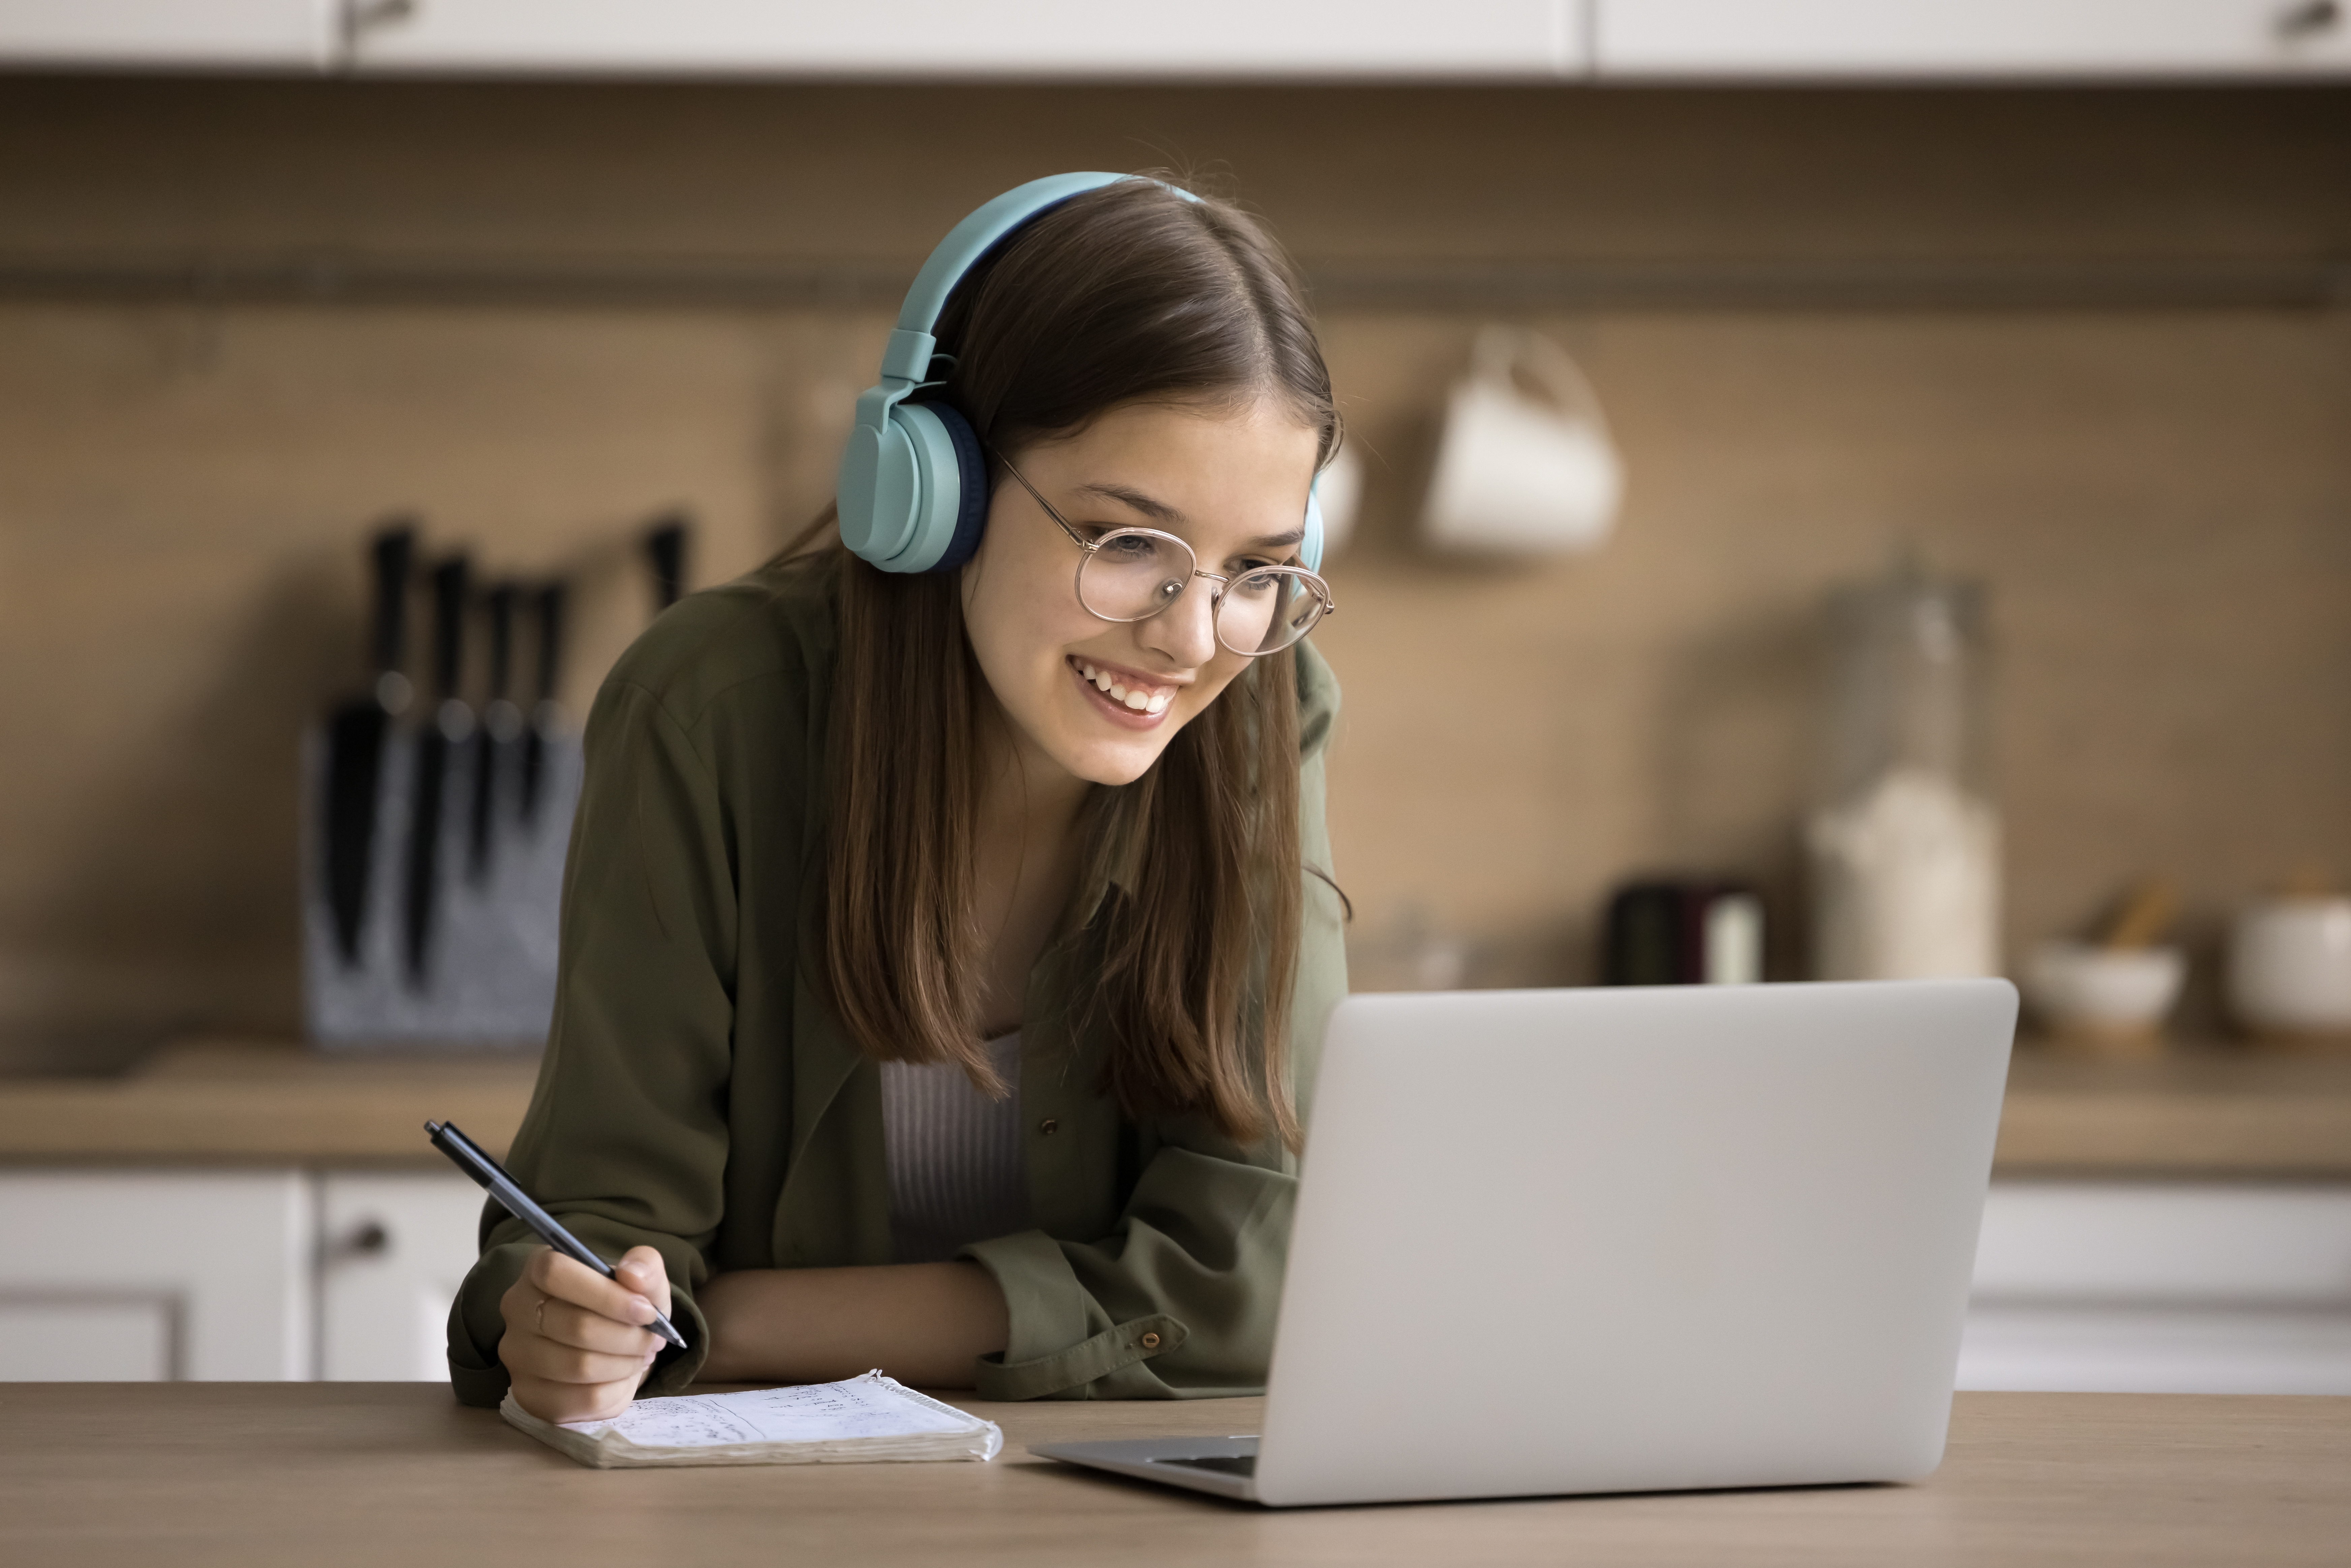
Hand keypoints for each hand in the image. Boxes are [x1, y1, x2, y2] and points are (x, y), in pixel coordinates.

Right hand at [498, 1245, 671, 1422]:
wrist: (607, 1344)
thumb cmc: (621, 1303)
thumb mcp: (641, 1276)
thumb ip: (644, 1265)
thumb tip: (633, 1275)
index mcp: (538, 1270)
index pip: (555, 1273)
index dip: (606, 1294)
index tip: (646, 1311)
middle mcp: (517, 1310)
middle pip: (575, 1326)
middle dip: (628, 1337)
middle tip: (653, 1339)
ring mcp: (517, 1355)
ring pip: (579, 1366)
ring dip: (625, 1363)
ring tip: (641, 1356)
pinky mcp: (529, 1395)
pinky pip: (582, 1400)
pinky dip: (616, 1391)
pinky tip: (623, 1378)